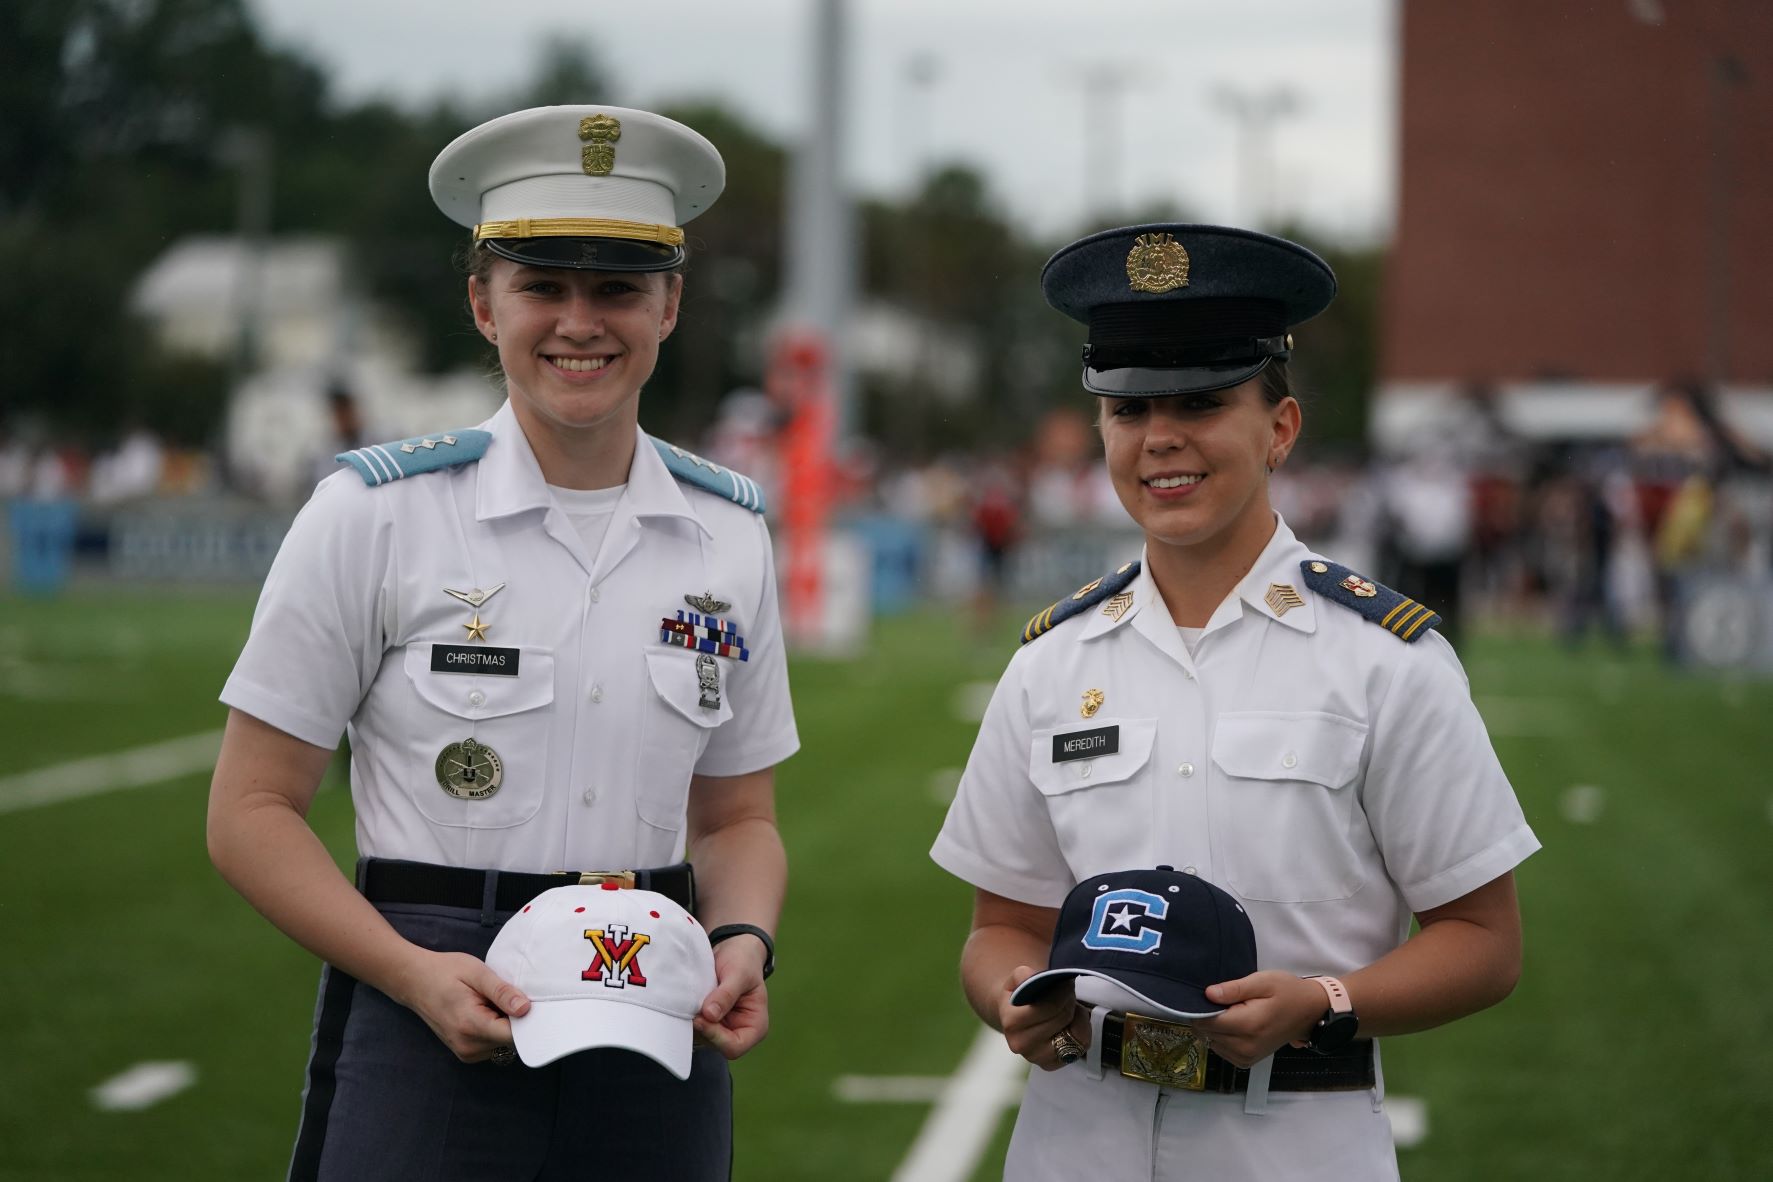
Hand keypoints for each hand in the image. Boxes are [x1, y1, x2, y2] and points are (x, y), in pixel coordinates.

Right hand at [392, 949, 530, 1063]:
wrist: (414, 981)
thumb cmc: (445, 972)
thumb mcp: (476, 973)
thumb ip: (502, 992)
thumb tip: (526, 1009)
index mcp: (471, 1026)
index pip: (514, 1035)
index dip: (528, 1020)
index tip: (531, 1003)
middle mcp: (467, 1046)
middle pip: (511, 1041)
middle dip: (516, 1021)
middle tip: (506, 997)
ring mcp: (465, 1053)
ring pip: (503, 1045)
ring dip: (504, 1026)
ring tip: (490, 1003)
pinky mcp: (465, 1053)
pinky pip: (493, 1046)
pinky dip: (495, 1031)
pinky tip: (485, 1013)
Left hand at [694, 935, 769, 1059]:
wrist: (733, 948)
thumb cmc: (743, 961)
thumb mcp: (739, 974)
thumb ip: (726, 995)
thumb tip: (709, 1015)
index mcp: (754, 1027)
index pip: (733, 1047)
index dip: (715, 1036)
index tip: (700, 1017)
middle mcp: (738, 1032)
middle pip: (714, 1044)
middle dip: (701, 1028)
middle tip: (690, 1007)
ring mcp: (721, 1028)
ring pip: (701, 1037)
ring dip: (692, 1022)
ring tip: (689, 1001)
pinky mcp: (707, 1021)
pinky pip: (694, 1027)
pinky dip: (687, 1017)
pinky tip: (685, 1002)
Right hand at [999, 965, 1086, 1070]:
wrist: (1014, 1017)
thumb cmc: (1020, 997)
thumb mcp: (1017, 980)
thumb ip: (1022, 975)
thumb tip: (1031, 977)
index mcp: (1012, 1023)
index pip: (1049, 1007)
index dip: (1062, 992)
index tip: (1065, 983)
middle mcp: (1022, 1045)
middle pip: (1062, 1018)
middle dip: (1069, 1001)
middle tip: (1067, 993)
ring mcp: (1037, 1058)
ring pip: (1074, 1036)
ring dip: (1077, 1017)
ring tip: (1069, 1007)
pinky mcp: (1051, 1065)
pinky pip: (1080, 1047)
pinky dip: (1082, 1032)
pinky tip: (1071, 1023)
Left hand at [1191, 971, 1324, 1067]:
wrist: (1309, 1012)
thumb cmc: (1287, 992)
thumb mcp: (1263, 981)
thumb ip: (1234, 989)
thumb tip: (1207, 994)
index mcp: (1248, 1026)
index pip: (1206, 1022)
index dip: (1201, 1008)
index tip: (1210, 996)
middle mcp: (1245, 1047)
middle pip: (1207, 1033)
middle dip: (1208, 1017)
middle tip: (1225, 1002)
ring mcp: (1246, 1057)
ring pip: (1211, 1042)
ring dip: (1215, 1028)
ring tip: (1233, 1013)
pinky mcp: (1247, 1061)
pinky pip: (1221, 1050)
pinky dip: (1221, 1038)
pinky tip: (1234, 1025)